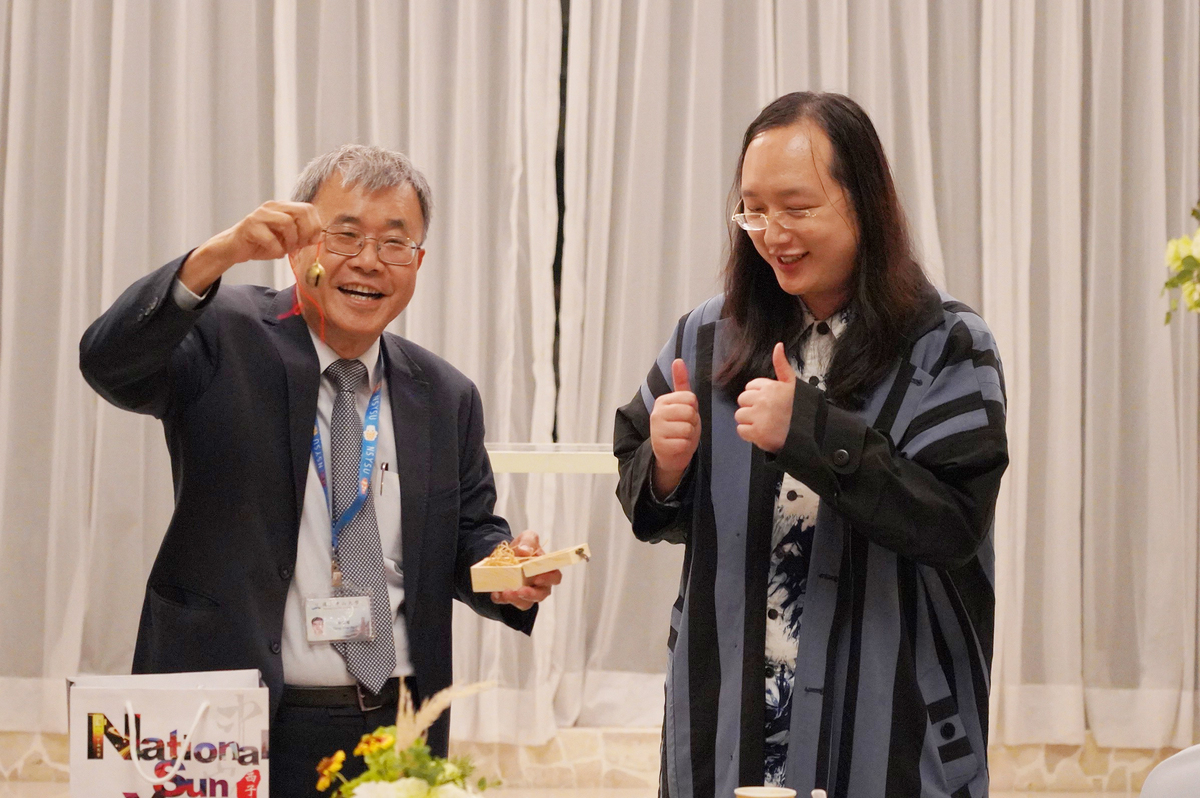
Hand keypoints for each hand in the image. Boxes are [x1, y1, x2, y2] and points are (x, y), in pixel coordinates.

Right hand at [179, 201, 324, 293]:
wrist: (234, 248)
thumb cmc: (262, 244)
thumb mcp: (286, 240)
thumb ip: (302, 237)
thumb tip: (318, 237)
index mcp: (283, 207)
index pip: (308, 208)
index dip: (315, 226)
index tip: (311, 241)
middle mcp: (273, 207)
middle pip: (301, 211)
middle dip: (306, 232)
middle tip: (299, 245)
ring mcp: (260, 215)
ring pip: (287, 223)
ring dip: (290, 241)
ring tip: (284, 249)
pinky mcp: (250, 226)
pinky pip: (271, 239)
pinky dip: (276, 250)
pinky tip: (272, 252)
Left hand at [491, 530, 560, 610]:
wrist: (507, 554)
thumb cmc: (523, 547)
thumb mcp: (526, 538)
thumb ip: (528, 541)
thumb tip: (525, 550)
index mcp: (546, 570)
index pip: (555, 577)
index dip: (548, 580)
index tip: (537, 579)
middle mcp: (539, 585)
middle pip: (541, 595)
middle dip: (531, 595)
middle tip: (520, 591)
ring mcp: (526, 593)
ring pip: (525, 603)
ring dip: (515, 600)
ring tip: (505, 593)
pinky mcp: (512, 597)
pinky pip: (508, 602)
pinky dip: (501, 599)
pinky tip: (495, 594)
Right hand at [649, 359, 700, 496]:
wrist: (670, 454)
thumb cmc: (679, 426)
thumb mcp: (682, 404)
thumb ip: (681, 382)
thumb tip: (678, 360)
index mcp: (662, 400)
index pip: (691, 398)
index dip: (694, 409)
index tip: (685, 416)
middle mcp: (656, 413)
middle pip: (690, 412)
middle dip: (693, 422)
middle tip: (684, 428)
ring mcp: (656, 430)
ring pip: (688, 428)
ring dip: (690, 436)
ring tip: (681, 437)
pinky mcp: (661, 446)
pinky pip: (685, 442)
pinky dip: (686, 446)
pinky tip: (678, 447)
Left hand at [735, 343, 795, 452]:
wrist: (804, 435)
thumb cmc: (798, 410)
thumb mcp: (792, 384)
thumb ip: (782, 365)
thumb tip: (778, 345)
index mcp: (771, 387)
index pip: (749, 387)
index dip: (758, 396)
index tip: (768, 403)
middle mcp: (764, 399)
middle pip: (742, 400)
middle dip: (751, 407)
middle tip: (766, 414)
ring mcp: (760, 416)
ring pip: (740, 415)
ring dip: (749, 421)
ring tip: (765, 424)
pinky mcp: (757, 432)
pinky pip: (741, 430)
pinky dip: (749, 434)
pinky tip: (762, 433)